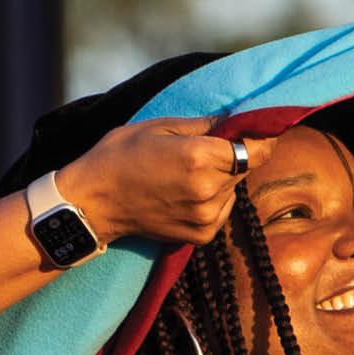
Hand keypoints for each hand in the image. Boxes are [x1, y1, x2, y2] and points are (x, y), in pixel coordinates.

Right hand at [55, 117, 275, 245]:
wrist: (93, 202)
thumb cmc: (121, 156)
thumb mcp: (161, 126)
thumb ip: (206, 124)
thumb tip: (241, 119)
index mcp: (201, 157)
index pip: (258, 149)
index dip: (260, 138)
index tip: (253, 131)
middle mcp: (209, 189)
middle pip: (245, 167)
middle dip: (233, 156)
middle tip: (202, 150)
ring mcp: (206, 216)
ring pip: (234, 189)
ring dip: (222, 179)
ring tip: (186, 174)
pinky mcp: (201, 235)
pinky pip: (223, 210)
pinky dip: (213, 200)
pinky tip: (184, 193)